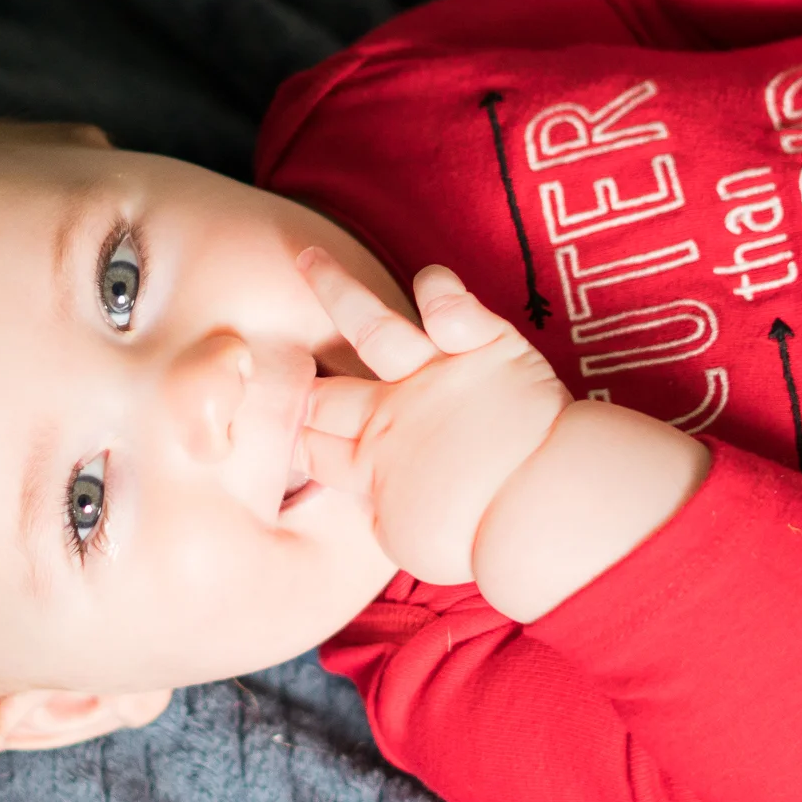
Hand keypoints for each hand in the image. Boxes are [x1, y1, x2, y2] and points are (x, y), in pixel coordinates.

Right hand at [295, 249, 571, 585]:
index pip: (310, 445)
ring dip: (338, 290)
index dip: (286, 431)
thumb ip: (381, 512)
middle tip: (261, 348)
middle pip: (325, 389)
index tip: (263, 413)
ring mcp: (436, 375)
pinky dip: (440, 291)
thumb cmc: (479, 539)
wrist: (540, 513)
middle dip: (291, 375)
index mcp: (369, 466)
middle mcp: (391, 412)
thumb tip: (374, 499)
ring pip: (373, 325)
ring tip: (309, 257)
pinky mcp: (487, 348)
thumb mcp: (408, 544)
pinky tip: (428, 281)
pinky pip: (454, 308)